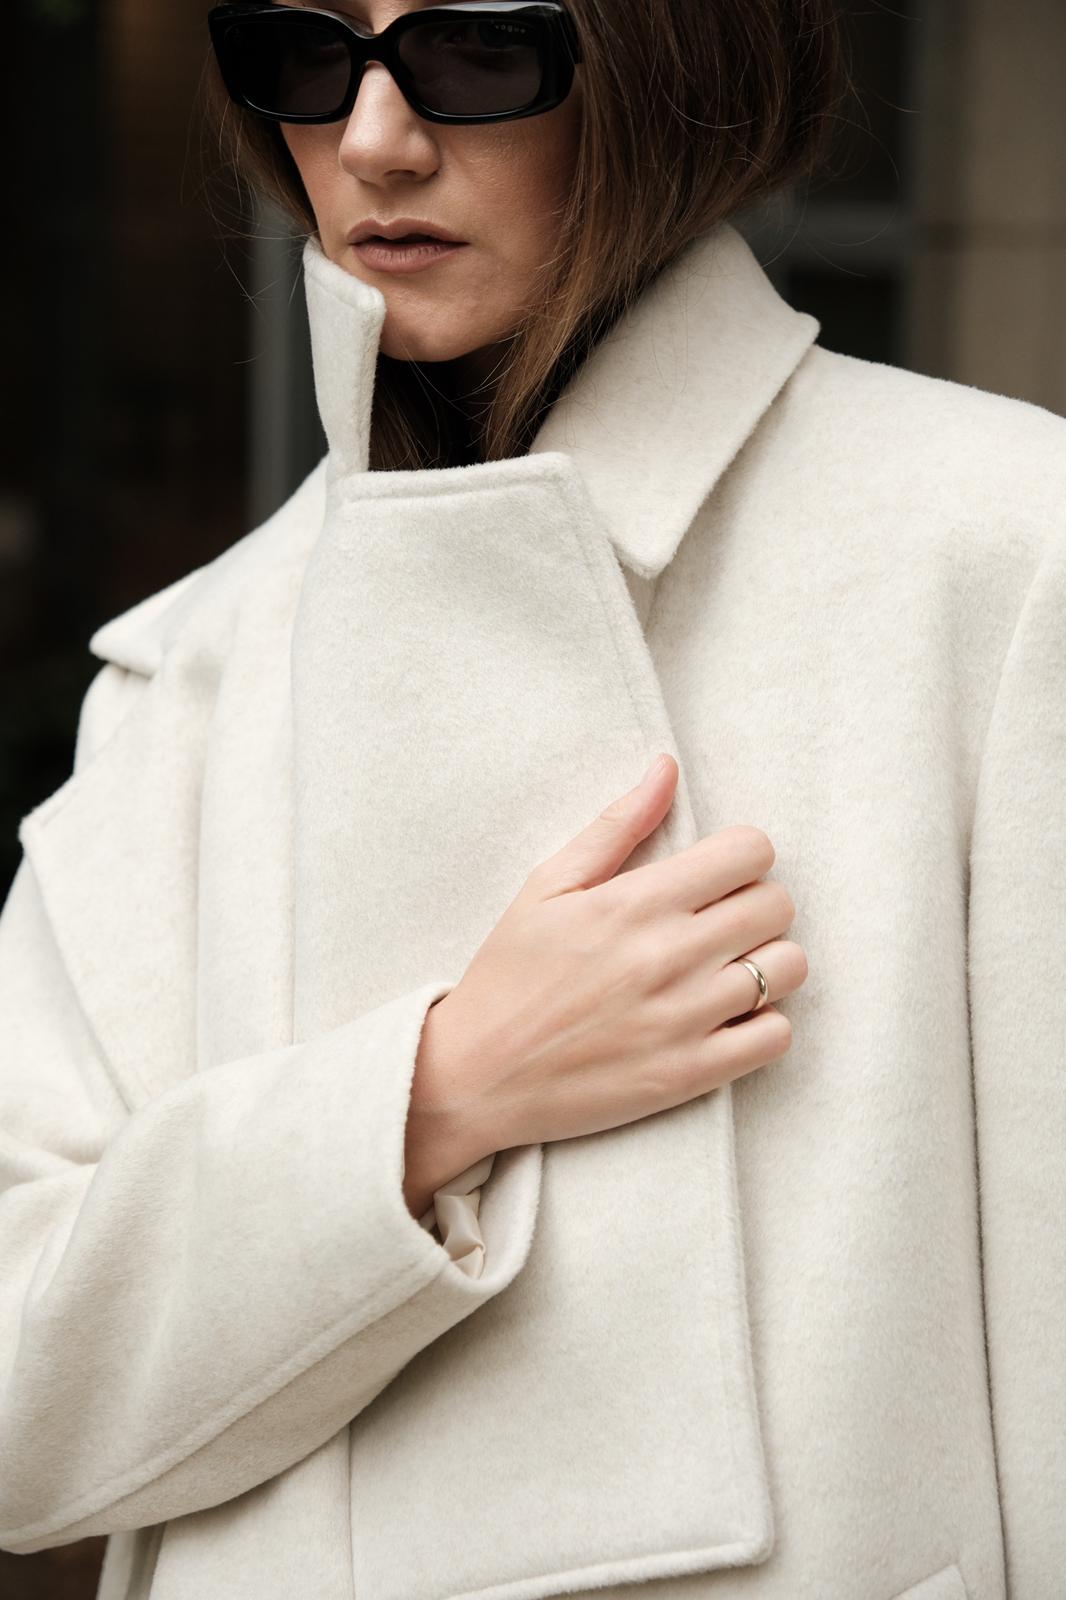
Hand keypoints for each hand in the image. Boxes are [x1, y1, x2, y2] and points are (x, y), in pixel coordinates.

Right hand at [429, 753, 806, 1160]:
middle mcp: (670, 955)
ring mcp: (685, 1018)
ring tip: (726, 970)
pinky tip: (726, 1018)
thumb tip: (667, 768)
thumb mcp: (548, 885)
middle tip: (721, 922)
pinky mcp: (690, 1074)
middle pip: (777, 905)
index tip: (717, 876)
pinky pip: (777, 1036)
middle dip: (757, 904)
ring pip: (787, 968)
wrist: (476, 1075)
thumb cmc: (510, 973)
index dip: (742, 856)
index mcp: (636, 901)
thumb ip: (617, 825)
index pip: (751, 851)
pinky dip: (763, 1024)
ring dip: (766, 963)